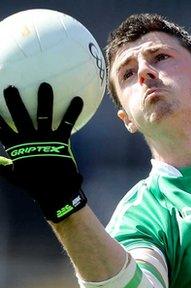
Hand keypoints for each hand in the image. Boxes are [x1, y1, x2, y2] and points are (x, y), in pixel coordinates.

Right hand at [0, 83, 86, 221]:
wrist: (55, 193)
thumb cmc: (33, 184)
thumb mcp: (13, 175)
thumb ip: (2, 165)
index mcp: (16, 147)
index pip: (0, 130)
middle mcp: (29, 140)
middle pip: (19, 116)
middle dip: (14, 101)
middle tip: (10, 87)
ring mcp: (45, 139)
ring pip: (43, 115)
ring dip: (44, 99)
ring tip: (45, 86)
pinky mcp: (61, 141)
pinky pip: (66, 123)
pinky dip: (72, 111)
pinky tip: (78, 99)